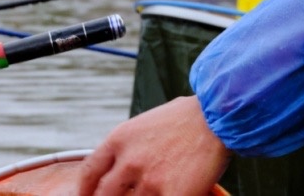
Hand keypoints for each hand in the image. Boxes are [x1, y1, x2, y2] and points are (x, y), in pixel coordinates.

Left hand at [75, 96, 230, 195]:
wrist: (218, 115)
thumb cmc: (188, 117)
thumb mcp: (145, 123)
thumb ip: (127, 147)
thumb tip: (118, 169)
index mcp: (119, 139)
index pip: (89, 174)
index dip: (85, 192)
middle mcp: (129, 161)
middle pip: (105, 195)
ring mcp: (150, 180)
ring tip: (153, 190)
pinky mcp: (174, 194)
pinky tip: (172, 195)